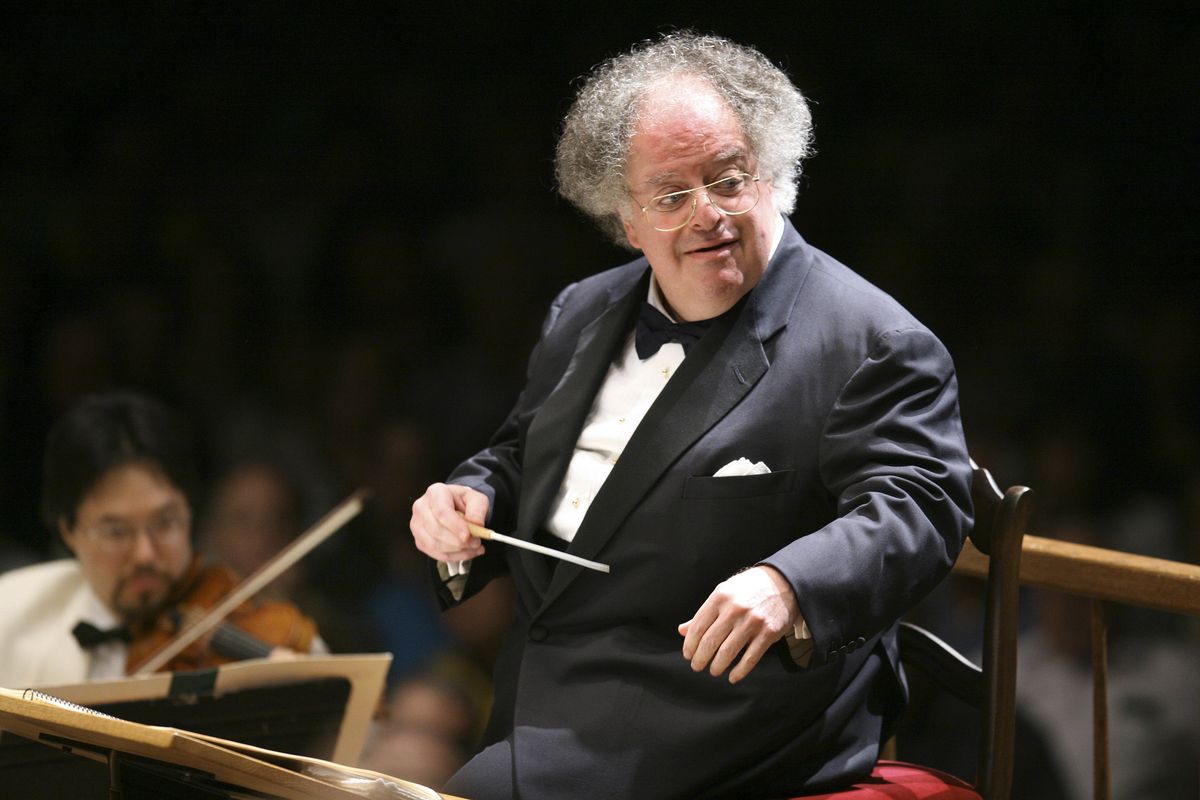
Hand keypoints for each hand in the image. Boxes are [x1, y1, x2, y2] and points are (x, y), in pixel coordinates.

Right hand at [409, 483, 489, 562]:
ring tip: (474, 547)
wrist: (456, 507)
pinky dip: (453, 556)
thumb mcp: (477, 499)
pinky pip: (435, 553)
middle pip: (436, 530)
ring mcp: (417, 525)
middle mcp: (421, 507)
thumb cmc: (465, 502)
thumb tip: (476, 524)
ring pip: (434, 544)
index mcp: (435, 492)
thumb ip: (478, 509)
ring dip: (457, 550)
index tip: (468, 536)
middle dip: (458, 541)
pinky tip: (466, 552)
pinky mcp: (419, 540)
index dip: (454, 526)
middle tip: (477, 542)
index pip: (441, 512)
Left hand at [678, 565, 798, 683]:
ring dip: (717, 666)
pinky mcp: (768, 633)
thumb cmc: (748, 589)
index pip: (698, 627)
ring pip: (728, 652)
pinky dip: (740, 671)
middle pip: (710, 642)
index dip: (690, 644)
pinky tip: (733, 677)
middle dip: (700, 658)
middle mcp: (735, 609)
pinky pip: (750, 658)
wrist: (782, 583)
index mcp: (720, 597)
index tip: (687, 654)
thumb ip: (704, 613)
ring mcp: (752, 622)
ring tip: (713, 670)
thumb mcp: (724, 593)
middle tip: (696, 666)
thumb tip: (682, 630)